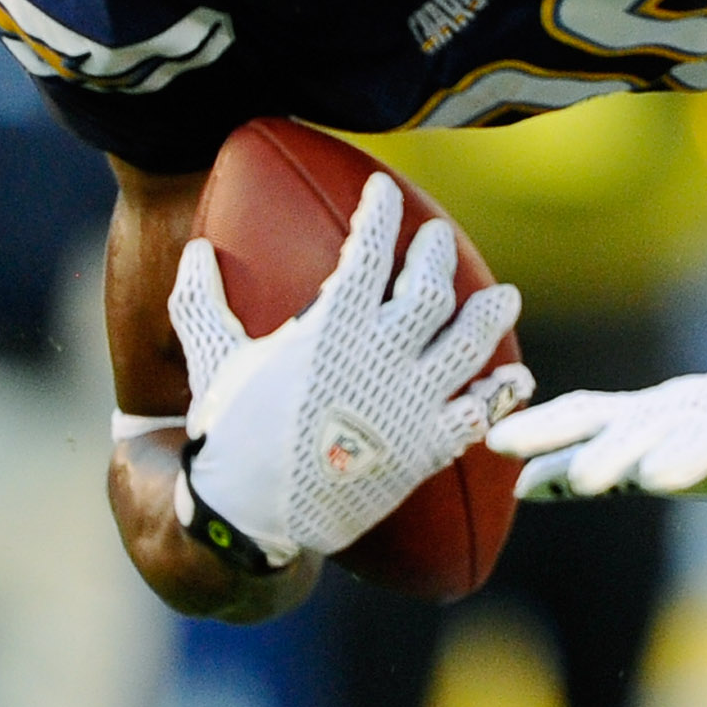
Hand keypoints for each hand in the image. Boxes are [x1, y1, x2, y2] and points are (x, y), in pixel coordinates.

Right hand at [170, 173, 531, 556]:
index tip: (382, 191)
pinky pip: (478, 415)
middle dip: (436, 256)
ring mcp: (409, 404)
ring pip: (469, 344)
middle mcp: (379, 359)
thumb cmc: (229, 435)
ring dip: (491, 316)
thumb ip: (202, 304)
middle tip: (438, 241)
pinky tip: (514, 379)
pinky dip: (500, 395)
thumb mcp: (213, 362)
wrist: (251, 516)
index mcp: (329, 329)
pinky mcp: (427, 449)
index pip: (369, 251)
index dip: (380, 213)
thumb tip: (192, 251)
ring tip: (505, 297)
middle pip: (430, 289)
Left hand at [491, 343, 706, 509]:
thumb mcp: (640, 443)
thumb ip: (583, 461)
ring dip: (681, 456)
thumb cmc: (700, 431)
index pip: (585, 415)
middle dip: (609, 451)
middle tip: (580, 477)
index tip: (496, 442)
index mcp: (641, 416)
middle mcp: (679, 414)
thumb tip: (517, 488)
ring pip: (703, 441)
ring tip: (655, 475)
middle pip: (640, 430)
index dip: (544, 427)